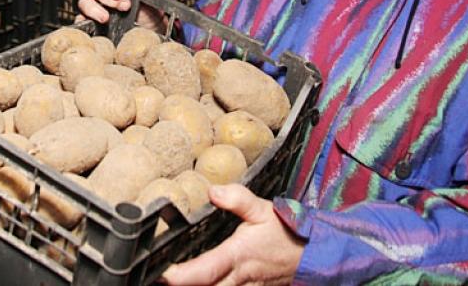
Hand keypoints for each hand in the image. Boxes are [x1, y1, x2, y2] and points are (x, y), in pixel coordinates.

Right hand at [77, 0, 163, 30]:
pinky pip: (81, 19)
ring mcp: (97, 6)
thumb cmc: (151, 8)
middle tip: (124, 7)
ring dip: (94, 9)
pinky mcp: (92, 22)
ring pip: (84, 1)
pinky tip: (95, 26)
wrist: (153, 30)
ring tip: (106, 19)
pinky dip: (83, 21)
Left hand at [160, 185, 303, 285]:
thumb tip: (213, 191)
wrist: (311, 255)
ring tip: (169, 280)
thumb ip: (237, 199)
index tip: (162, 275)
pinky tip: (194, 281)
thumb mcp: (263, 209)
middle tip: (156, 278)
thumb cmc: (286, 232)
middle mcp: (238, 278)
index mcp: (238, 256)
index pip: (205, 271)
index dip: (181, 277)